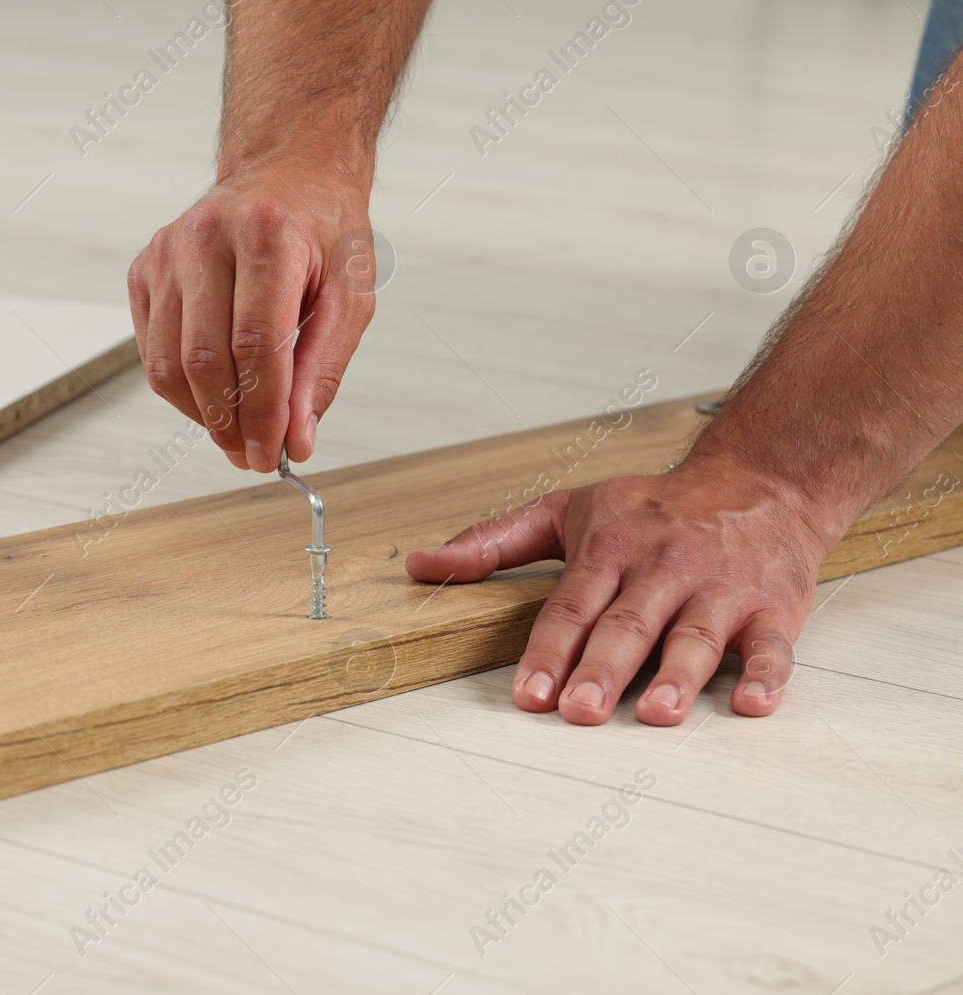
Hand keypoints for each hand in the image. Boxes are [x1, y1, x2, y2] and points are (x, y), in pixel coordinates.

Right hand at [126, 166, 376, 471]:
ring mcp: (167, 250)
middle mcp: (208, 236)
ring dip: (201, 413)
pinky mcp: (145, 268)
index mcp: (268, 234)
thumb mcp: (349, 297)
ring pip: (167, 362)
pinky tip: (213, 392)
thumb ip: (321, 371)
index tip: (271, 453)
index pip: (255, 344)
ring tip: (235, 431)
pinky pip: (150, 349)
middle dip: (230, 422)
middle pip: (204, 359)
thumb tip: (296, 439)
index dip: (262, 411)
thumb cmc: (323, 231)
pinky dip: (180, 387)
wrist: (288, 173)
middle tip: (252, 454)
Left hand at [403, 459, 841, 725]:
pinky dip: (767, 674)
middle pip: (628, 624)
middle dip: (602, 669)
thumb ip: (493, 541)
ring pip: (695, 635)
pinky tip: (753, 704)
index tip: (529, 692)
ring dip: (678, 676)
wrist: (759, 481)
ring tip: (656, 714)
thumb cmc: (653, 506)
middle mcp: (663, 567)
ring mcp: (719, 587)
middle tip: (580, 712)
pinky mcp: (773, 607)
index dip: (549, 650)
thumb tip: (422, 563)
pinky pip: (772, 644)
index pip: (571, 606)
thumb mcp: (566, 509)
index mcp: (610, 548)